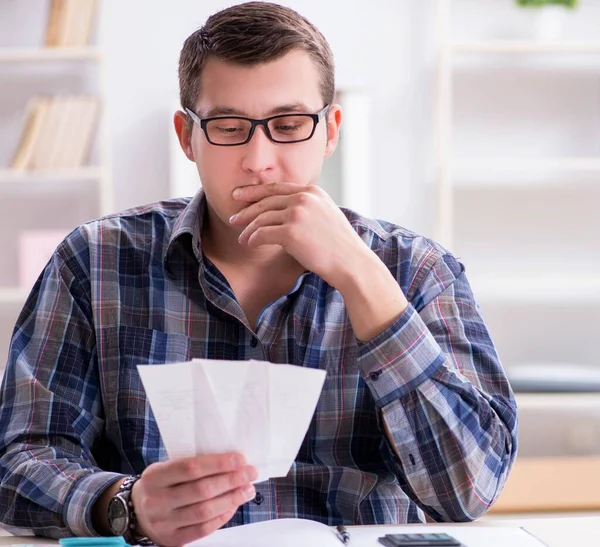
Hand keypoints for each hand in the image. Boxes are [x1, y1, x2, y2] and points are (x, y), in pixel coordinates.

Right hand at [131, 453, 257, 546]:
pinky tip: (233, 506)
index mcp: (155, 477)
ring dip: (231, 499)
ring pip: (204, 511)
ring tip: (247, 490)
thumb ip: (190, 465)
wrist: (135, 512)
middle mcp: (157, 501)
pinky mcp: (172, 539)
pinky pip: (202, 529)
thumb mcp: (165, 468)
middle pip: (201, 490)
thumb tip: (229, 462)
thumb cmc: (159, 484)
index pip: (190, 468)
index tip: (240, 459)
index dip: (218, 463)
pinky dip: (221, 517)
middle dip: (231, 480)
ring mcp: (164, 523)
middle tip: (250, 473)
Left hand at [230, 183, 369, 286]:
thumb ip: (307, 207)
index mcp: (312, 191)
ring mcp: (297, 214)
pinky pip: (262, 234)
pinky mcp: (291, 232)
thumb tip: (282, 211)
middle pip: (265, 201)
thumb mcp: (325, 214)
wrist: (350, 262)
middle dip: (246, 210)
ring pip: (262, 218)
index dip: (254, 191)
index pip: (276, 187)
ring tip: (241, 238)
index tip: (239, 195)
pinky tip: (249, 244)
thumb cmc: (338, 245)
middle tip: (233, 218)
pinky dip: (253, 239)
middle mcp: (304, 198)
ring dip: (248, 229)